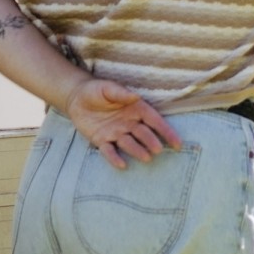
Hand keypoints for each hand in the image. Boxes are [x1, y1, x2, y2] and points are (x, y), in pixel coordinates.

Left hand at [65, 78, 181, 168]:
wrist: (76, 97)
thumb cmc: (96, 90)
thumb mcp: (108, 88)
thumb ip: (121, 93)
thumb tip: (136, 96)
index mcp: (135, 109)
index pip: (154, 121)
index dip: (166, 131)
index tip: (177, 143)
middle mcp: (128, 123)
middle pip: (143, 133)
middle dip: (151, 142)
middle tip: (158, 150)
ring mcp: (115, 133)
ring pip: (129, 143)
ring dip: (137, 151)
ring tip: (146, 158)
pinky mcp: (101, 140)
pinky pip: (109, 150)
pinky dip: (114, 158)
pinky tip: (122, 165)